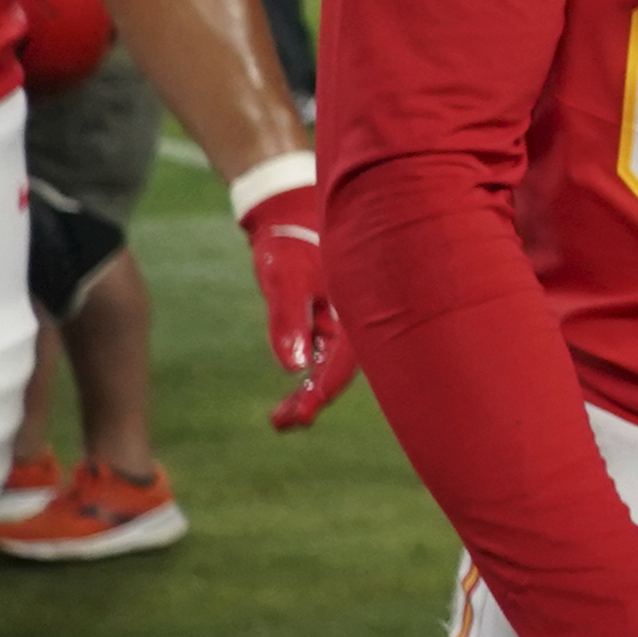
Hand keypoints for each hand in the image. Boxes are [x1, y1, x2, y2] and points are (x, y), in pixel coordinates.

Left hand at [236, 170, 358, 427]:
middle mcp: (357, 322)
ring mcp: (346, 321)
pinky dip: (311, 370)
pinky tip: (296, 382)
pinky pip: (326, 353)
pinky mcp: (332, 318)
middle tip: (280, 423)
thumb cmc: (291, 242)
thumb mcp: (284, 276)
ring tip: (280, 417)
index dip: (317, 396)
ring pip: (332, 365)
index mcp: (355, 314)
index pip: (338, 367)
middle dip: (311, 401)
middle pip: (338, 372)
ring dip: (309, 390)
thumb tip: (292, 367)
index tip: (294, 420)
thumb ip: (288, 318)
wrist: (292, 213)